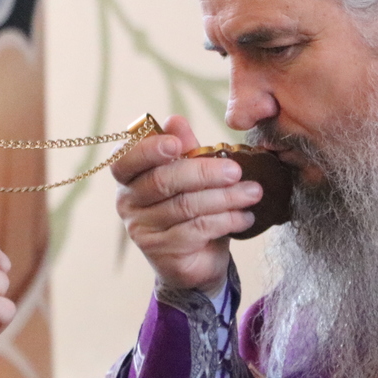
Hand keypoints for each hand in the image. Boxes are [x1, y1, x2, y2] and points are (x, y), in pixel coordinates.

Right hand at [112, 115, 261, 296]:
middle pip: (163, 181)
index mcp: (129, 176)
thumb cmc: (192, 207)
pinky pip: (196, 230)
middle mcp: (128, 202)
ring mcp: (141, 229)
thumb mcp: (190, 174)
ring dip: (225, 197)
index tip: (177, 144)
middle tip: (236, 171)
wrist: (198, 257)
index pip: (125, 159)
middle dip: (204, 173)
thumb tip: (175, 119)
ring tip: (252, 193)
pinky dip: (226, 220)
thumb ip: (184, 149)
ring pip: (185, 206)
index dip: (149, 149)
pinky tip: (245, 216)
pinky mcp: (161, 251)